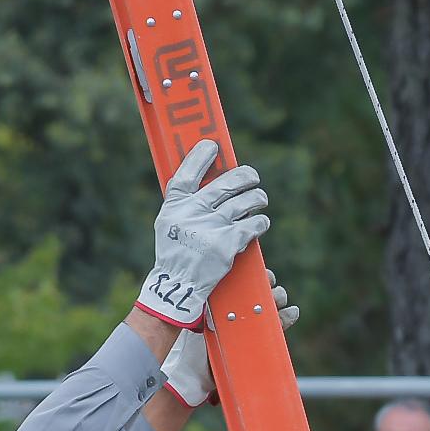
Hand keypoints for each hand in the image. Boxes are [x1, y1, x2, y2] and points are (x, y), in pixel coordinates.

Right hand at [139, 140, 270, 329]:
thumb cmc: (176, 251)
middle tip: (252, 177)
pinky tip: (260, 223)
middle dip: (245, 177)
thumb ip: (186, 202)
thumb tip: (211, 176)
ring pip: (245, 202)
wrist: (180, 286)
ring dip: (257, 199)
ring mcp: (211, 228)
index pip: (187, 173)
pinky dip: (260, 222)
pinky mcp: (227, 245)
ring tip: (259, 200)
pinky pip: (253, 224)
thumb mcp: (169, 223)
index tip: (213, 145)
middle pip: (226, 184)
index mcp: (174, 206)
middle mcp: (192, 213)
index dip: (200, 156)